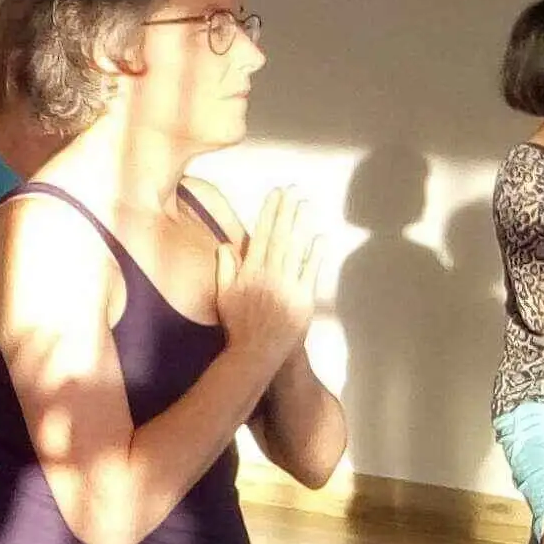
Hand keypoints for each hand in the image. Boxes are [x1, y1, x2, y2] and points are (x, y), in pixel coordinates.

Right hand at [215, 187, 318, 365]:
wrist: (256, 352)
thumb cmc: (238, 325)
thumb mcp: (223, 296)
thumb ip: (224, 269)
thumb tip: (225, 245)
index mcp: (249, 272)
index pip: (260, 235)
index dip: (268, 213)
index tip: (275, 195)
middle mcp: (269, 275)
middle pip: (279, 236)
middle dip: (286, 211)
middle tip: (293, 191)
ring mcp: (287, 286)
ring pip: (295, 249)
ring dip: (300, 225)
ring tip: (305, 205)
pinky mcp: (303, 299)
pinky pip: (310, 272)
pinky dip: (315, 255)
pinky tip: (320, 238)